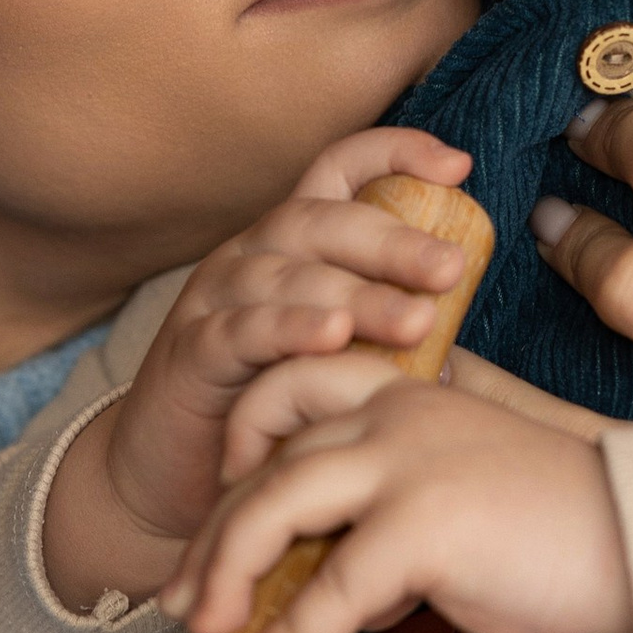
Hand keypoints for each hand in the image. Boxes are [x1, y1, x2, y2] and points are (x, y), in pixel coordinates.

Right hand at [40, 128, 471, 615]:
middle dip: (392, 242)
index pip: (338, 171)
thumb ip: (381, 341)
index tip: (458, 168)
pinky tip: (332, 338)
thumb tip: (458, 349)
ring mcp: (214, 298)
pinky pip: (240, 330)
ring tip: (413, 323)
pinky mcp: (188, 351)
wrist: (175, 479)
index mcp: (293, 244)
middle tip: (451, 271)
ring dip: (354, 294)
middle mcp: (251, 255)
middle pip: (321, 220)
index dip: (394, 154)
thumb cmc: (268, 413)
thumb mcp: (333, 362)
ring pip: (286, 275)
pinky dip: (287, 329)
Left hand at [166, 376, 632, 632]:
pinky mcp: (426, 524)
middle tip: (175, 598)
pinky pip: (329, 587)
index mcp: (407, 396)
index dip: (235, 454)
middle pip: (262, 458)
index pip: (286, 396)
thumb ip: (398, 526)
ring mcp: (408, 462)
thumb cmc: (565, 537)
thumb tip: (346, 597)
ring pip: (274, 505)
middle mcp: (396, 413)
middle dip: (209, 533)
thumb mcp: (463, 508)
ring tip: (197, 631)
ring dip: (224, 573)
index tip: (213, 522)